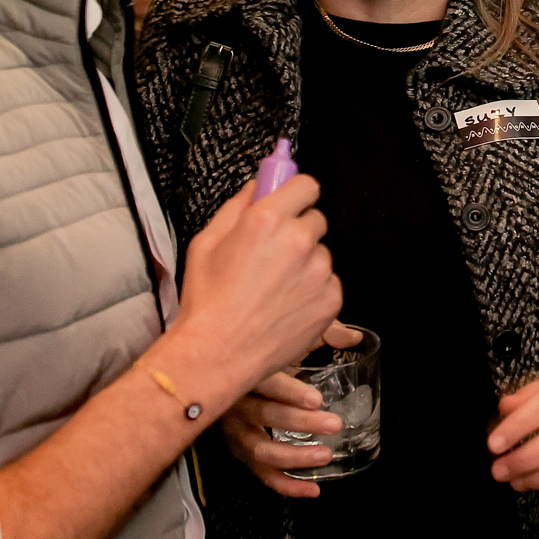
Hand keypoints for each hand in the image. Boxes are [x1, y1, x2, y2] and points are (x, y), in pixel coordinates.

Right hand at [170, 174, 339, 403]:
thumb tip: (257, 186)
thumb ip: (237, 207)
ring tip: (275, 289)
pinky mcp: (331, 299)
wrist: (216, 354)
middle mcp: (299, 240)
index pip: (306, 184)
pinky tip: (286, 306)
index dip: (297, 194)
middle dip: (298, 232)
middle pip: (315, 220)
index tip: (290, 205)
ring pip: (322, 255)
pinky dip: (313, 292)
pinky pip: (328, 284)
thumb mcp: (206, 243)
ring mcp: (319, 271)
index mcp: (268, 218)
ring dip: (306, 264)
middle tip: (274, 256)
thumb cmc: (206, 300)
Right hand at [219, 322, 362, 497]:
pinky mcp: (240, 451)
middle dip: (301, 422)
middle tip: (333, 424)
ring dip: (294, 456)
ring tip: (324, 455)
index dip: (289, 391)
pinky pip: (261, 474)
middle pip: (265, 414)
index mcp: (247, 371)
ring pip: (260, 449)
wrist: (215, 372)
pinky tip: (312, 489)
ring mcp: (235, 430)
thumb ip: (321, 333)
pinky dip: (286, 485)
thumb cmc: (260, 354)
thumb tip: (352, 338)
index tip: (316, 398)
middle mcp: (236, 402)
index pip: (265, 381)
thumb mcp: (288, 337)